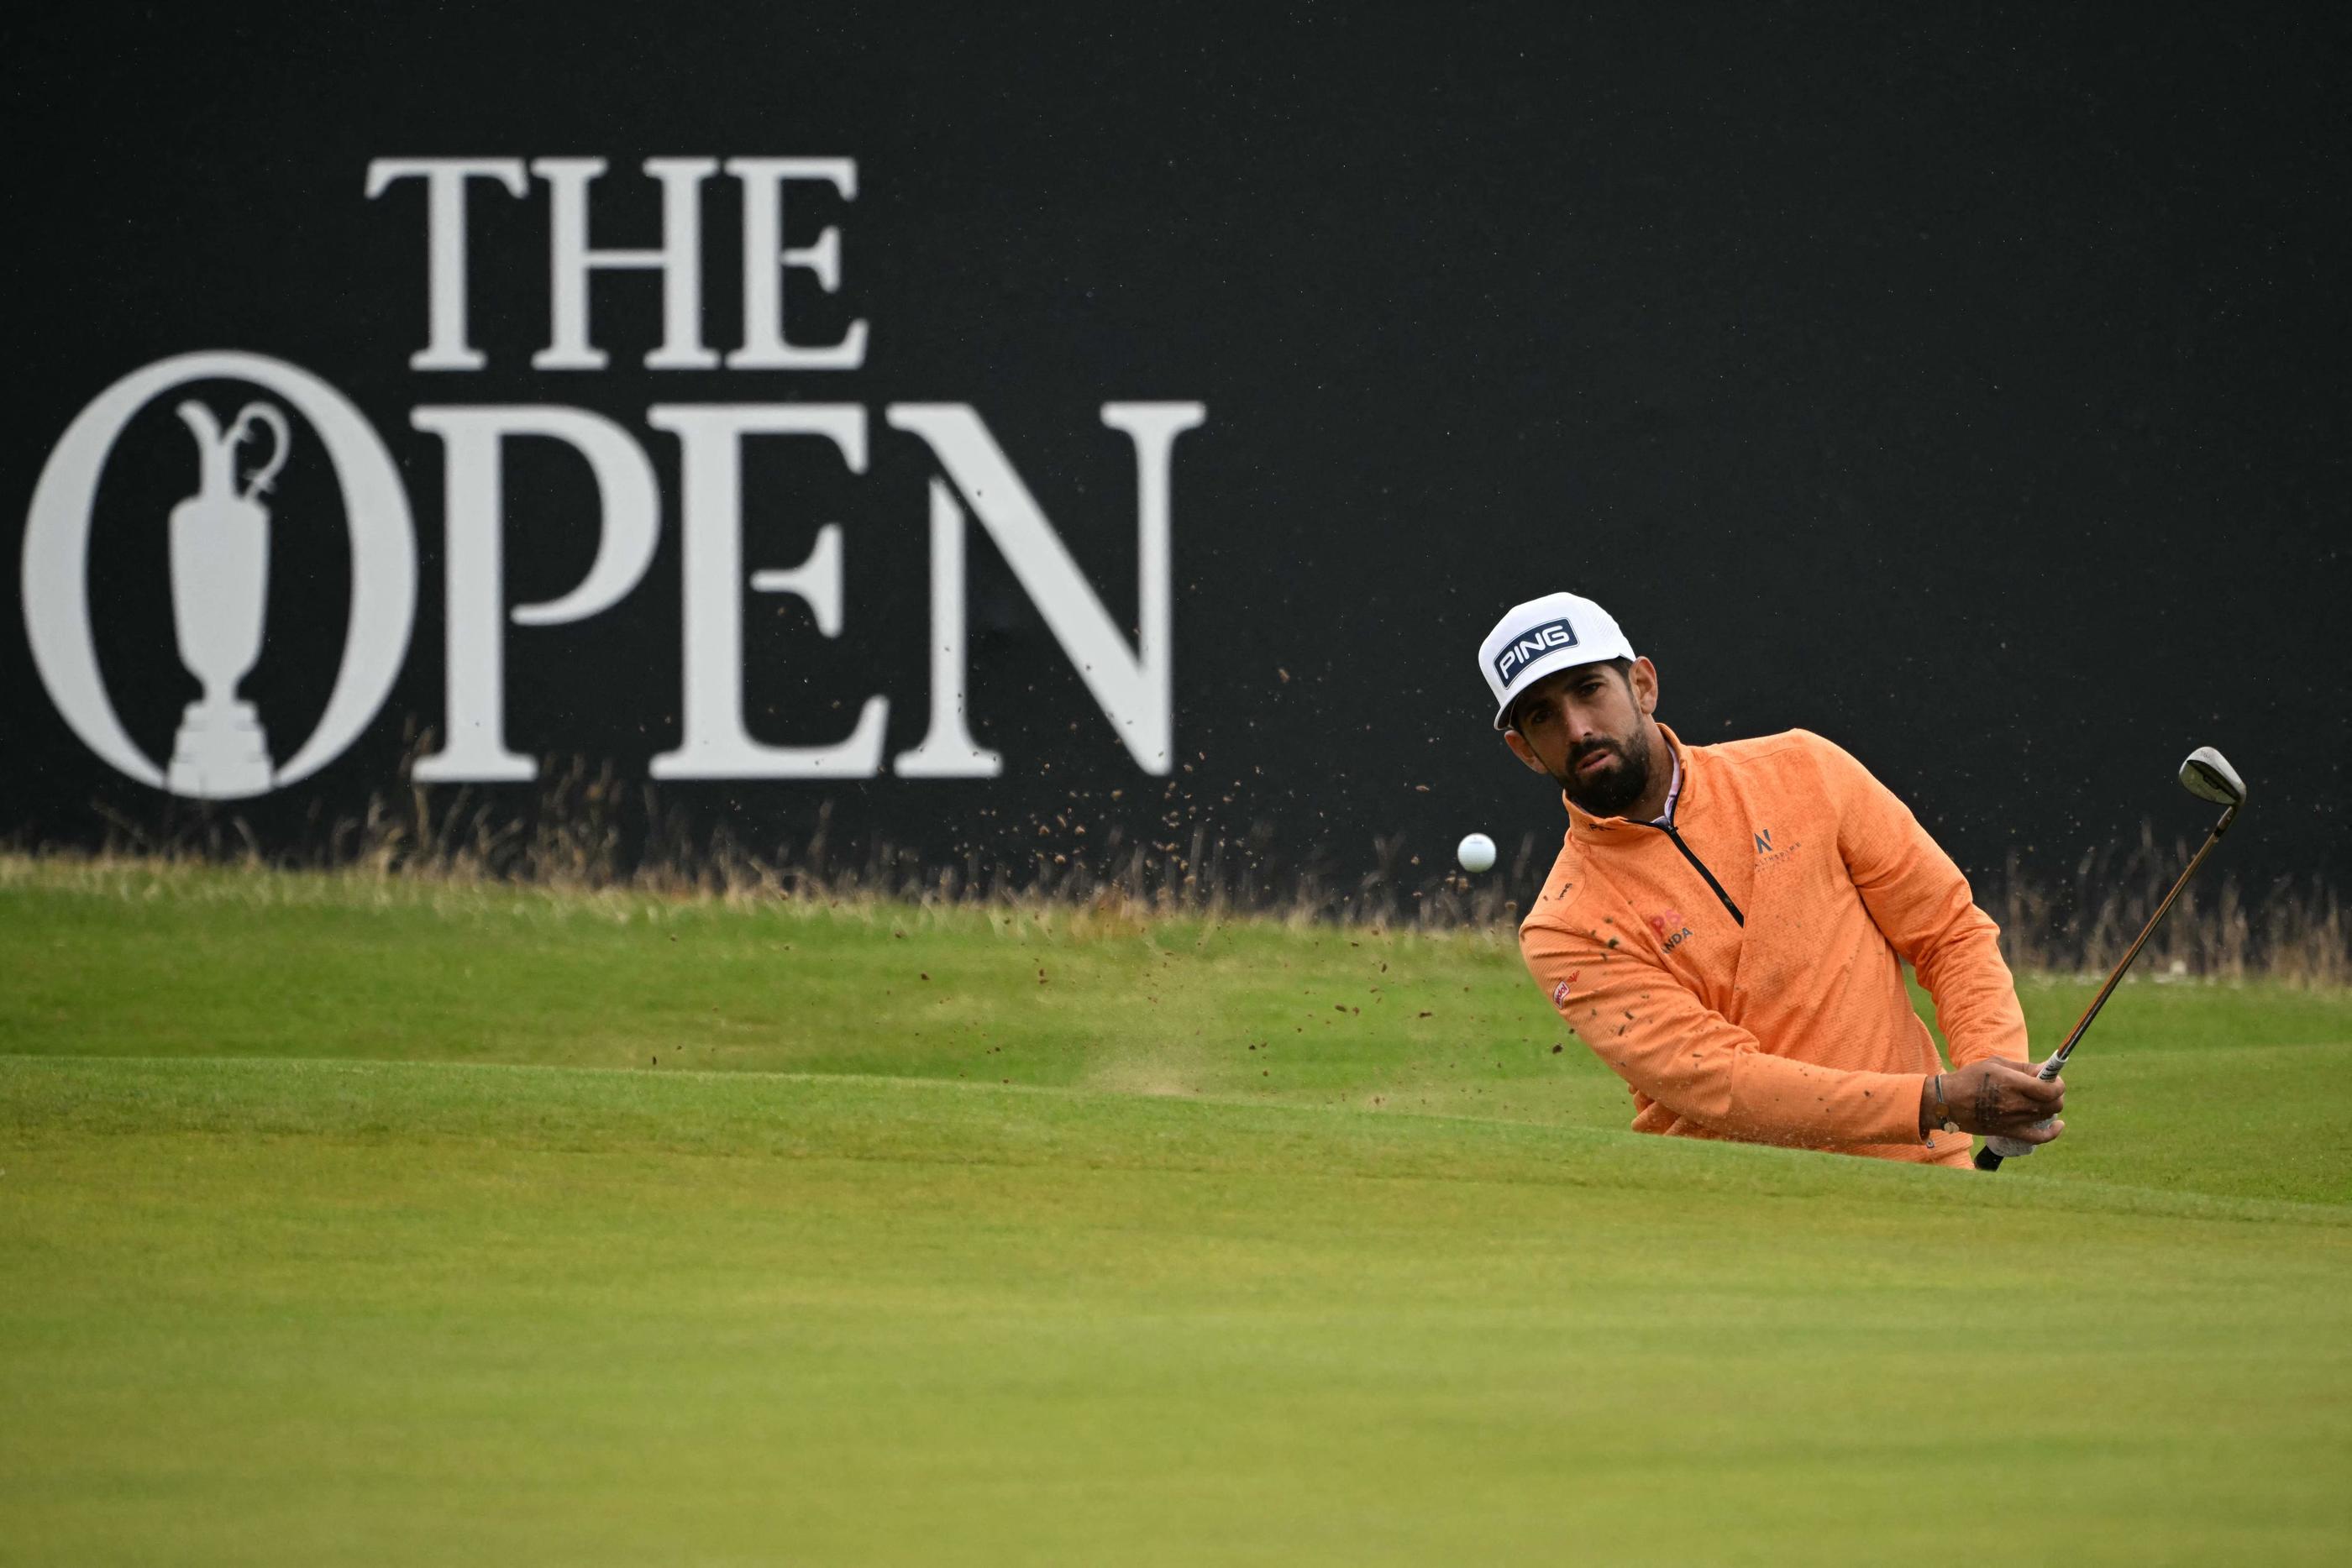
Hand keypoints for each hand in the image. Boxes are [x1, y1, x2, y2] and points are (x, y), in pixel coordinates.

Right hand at [1922, 1057, 2065, 1142]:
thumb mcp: (1995, 1064)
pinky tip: (2058, 1124)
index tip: (2052, 1077)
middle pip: (2054, 1103)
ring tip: (2039, 1098)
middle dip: (2056, 1093)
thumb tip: (2046, 1070)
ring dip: (2050, 1105)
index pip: (2050, 1088)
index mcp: (2012, 1083)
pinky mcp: (2010, 1132)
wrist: (1948, 1102)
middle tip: (2046, 1087)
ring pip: (2048, 1115)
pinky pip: (2039, 1137)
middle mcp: (2016, 1104)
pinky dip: (2053, 1132)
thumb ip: (2023, 1068)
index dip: (2057, 1083)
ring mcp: (2014, 1120)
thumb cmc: (1970, 1078)